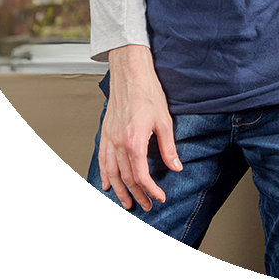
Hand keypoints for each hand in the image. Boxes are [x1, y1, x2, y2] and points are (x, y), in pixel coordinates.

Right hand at [99, 45, 181, 211]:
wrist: (131, 73)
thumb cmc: (148, 92)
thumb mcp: (164, 120)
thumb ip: (168, 147)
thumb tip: (176, 166)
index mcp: (134, 141)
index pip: (141, 175)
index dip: (151, 190)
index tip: (159, 197)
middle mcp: (119, 143)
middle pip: (126, 178)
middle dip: (136, 194)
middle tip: (145, 206)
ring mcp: (110, 138)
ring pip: (111, 173)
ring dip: (118, 190)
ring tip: (126, 202)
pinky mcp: (106, 132)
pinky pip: (102, 159)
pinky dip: (104, 174)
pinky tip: (106, 183)